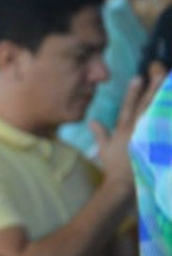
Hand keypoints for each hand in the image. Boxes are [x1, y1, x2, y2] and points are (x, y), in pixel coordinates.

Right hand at [93, 70, 165, 191]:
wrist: (125, 185)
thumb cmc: (115, 167)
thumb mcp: (104, 150)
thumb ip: (100, 133)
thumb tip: (92, 121)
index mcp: (124, 130)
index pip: (129, 107)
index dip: (133, 92)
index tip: (138, 77)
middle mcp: (137, 130)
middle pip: (147, 104)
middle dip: (154, 86)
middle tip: (160, 70)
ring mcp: (149, 136)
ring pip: (158, 112)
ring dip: (164, 96)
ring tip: (170, 81)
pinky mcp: (157, 144)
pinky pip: (165, 127)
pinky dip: (168, 115)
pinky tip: (171, 106)